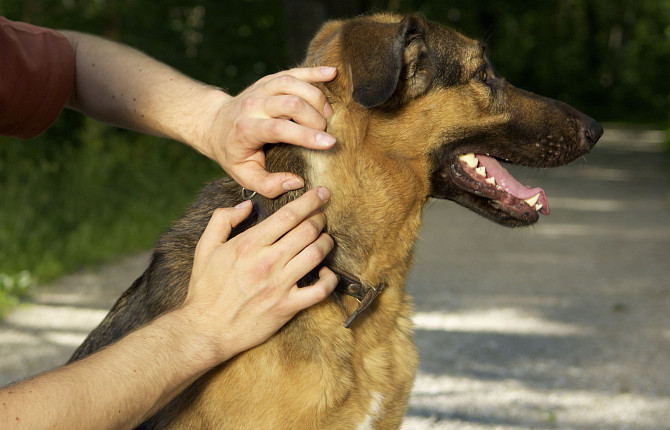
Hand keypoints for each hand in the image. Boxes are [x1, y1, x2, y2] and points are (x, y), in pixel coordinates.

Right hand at [181, 187, 336, 361]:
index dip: (310, 200)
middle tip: (323, 214)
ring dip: (326, 242)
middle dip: (320, 217)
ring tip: (325, 238)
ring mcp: (279, 284)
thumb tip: (246, 205)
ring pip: (316, 254)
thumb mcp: (205, 248)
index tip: (322, 193)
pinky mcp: (287, 307)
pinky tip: (327, 272)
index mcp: (249, 244)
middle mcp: (267, 261)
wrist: (205, 330)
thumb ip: (222, 220)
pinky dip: (330, 279)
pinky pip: (320, 290)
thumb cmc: (205, 290)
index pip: (288, 215)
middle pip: (307, 230)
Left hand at [204, 67, 337, 197]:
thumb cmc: (234, 154)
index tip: (330, 143)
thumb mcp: (245, 176)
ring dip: (316, 98)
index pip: (279, 129)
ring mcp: (260, 89)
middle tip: (325, 133)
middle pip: (290, 103)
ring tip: (328, 114)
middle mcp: (252, 105)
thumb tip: (297, 182)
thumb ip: (269, 185)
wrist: (215, 125)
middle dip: (315, 118)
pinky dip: (314, 72)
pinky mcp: (268, 80)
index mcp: (246, 130)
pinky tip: (332, 74)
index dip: (306, 135)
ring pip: (292, 84)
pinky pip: (293, 72)